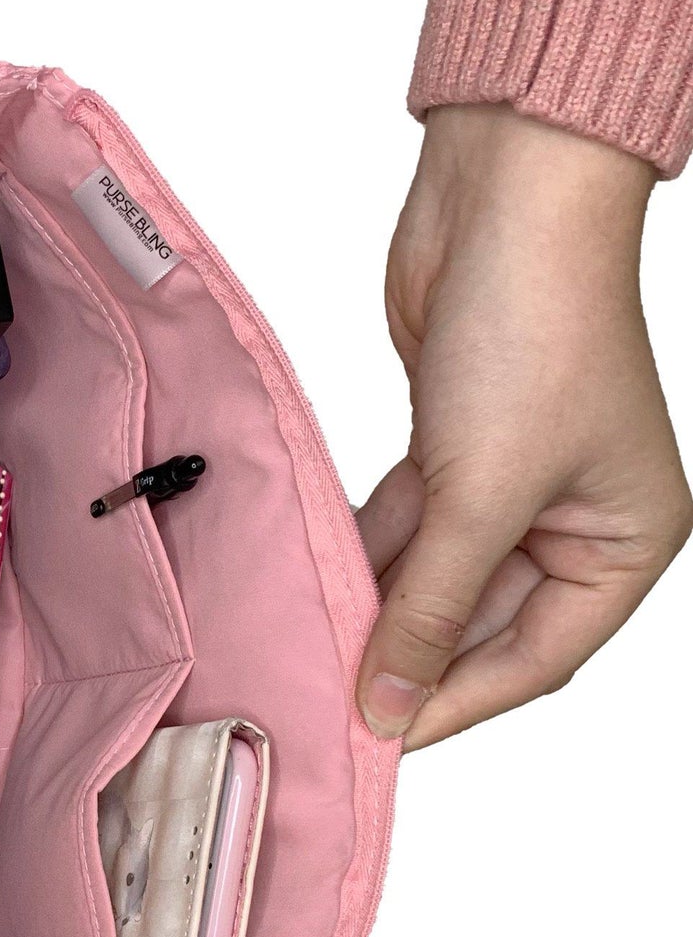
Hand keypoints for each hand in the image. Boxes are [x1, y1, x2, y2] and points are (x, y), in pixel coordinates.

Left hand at [357, 104, 692, 748]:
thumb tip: (389, 704)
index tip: (380, 737)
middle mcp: (573, 522)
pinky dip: (367, 552)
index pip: (533, 659)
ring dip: (379, 606)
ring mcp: (511, 486)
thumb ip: (431, 609)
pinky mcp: (455, 450)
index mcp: (623, 545)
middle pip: (478, 625)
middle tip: (331, 698)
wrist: (504, 199)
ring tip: (313, 650)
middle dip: (407, 657)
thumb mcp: (482, 495)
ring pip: (437, 577)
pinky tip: (318, 584)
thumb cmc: (534, 332)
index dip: (454, 701)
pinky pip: (408, 528)